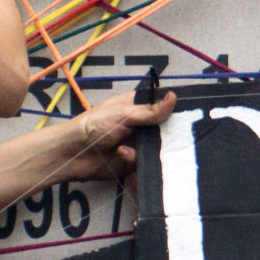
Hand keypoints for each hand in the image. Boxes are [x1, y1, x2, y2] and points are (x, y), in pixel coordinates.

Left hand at [51, 87, 177, 184]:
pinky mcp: (134, 161)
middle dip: (166, 133)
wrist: (73, 154)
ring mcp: (136, 143)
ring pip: (158, 146)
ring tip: (131, 146)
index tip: (186, 114)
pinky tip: (122, 154)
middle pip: (163, 128)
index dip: (171, 109)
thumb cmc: (94, 125)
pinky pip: (146, 161)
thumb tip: (174, 98)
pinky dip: (135, 158)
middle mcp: (138, 124)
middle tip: (169, 135)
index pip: (159, 105)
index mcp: (135, 107)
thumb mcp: (123, 114)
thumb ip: (149, 111)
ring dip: (148, 148)